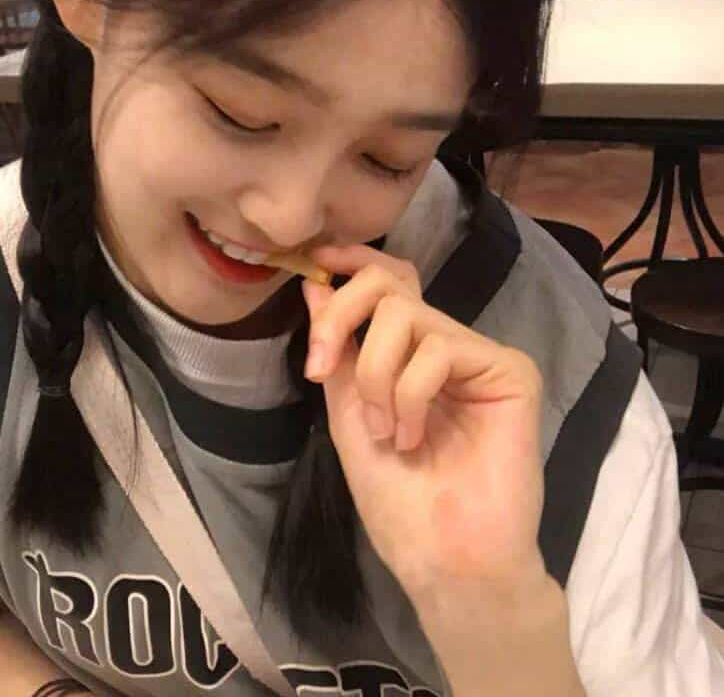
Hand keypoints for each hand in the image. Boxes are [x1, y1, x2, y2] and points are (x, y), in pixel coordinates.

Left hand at [302, 243, 547, 608]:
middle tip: (321, 367)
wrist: (444, 561)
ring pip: (405, 314)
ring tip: (386, 433)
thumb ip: (337, 351)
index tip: (313, 266)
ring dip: (375, 375)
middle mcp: (446, 346)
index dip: (352, 262)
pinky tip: (414, 438)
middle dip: (343, 316)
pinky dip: (409, 393)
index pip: (388, 283)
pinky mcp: (511, 371)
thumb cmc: (399, 503)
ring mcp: (479, 356)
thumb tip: (314, 286)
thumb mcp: (348, 416)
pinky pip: (439, 348)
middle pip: (389, 284)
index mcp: (410, 355)